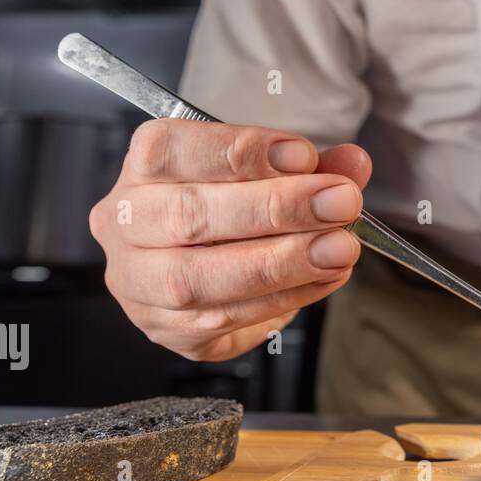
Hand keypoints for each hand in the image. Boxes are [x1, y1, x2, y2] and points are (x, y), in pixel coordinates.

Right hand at [89, 118, 370, 360]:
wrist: (199, 260)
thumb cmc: (231, 204)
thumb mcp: (270, 170)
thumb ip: (311, 166)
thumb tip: (353, 164)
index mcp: (144, 166)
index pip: (176, 151)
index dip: (242, 152)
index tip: (305, 157)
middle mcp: (127, 223)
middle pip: (190, 216)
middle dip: (278, 210)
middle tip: (341, 204)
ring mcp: (138, 283)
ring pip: (199, 278)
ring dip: (282, 263)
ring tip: (339, 249)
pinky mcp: (165, 330)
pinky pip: (221, 320)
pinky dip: (282, 298)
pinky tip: (323, 278)